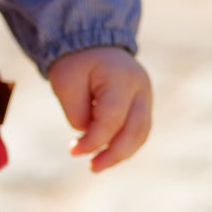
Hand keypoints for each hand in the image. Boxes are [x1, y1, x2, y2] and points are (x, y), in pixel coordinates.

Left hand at [47, 47, 151, 171]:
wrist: (91, 43)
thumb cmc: (75, 62)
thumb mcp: (66, 82)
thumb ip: (78, 112)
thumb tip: (90, 136)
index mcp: (122, 78)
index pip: (112, 119)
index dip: (93, 140)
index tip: (73, 150)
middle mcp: (141, 88)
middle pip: (136, 130)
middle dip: (114, 154)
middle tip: (92, 168)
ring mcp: (146, 96)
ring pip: (141, 134)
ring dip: (120, 153)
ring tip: (97, 165)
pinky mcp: (143, 104)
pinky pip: (138, 131)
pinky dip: (123, 145)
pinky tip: (105, 154)